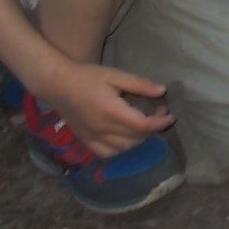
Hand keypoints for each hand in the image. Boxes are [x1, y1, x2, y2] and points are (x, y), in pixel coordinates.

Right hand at [41, 63, 172, 157]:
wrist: (58, 84)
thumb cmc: (88, 76)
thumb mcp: (116, 75)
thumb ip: (139, 84)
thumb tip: (162, 91)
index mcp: (112, 111)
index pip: (142, 126)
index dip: (159, 123)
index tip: (170, 115)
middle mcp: (102, 129)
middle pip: (136, 138)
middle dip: (152, 128)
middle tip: (157, 113)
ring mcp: (92, 138)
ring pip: (123, 148)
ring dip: (138, 139)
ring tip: (143, 124)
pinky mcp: (85, 141)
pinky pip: (107, 153)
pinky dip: (120, 149)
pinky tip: (125, 138)